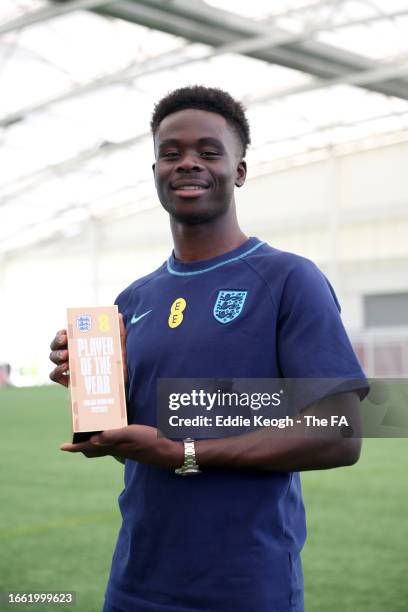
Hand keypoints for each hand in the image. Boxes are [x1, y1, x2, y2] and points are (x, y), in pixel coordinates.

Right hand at [49, 313, 127, 386]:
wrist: (119, 385)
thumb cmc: (117, 364)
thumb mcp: (119, 347)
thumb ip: (120, 332)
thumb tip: (118, 315)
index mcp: (79, 343)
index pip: (64, 335)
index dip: (62, 332)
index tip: (66, 332)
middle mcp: (71, 354)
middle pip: (55, 345)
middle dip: (57, 341)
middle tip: (65, 340)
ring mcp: (68, 368)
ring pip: (53, 357)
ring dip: (56, 354)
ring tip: (67, 355)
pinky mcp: (68, 381)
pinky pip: (54, 375)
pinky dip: (56, 370)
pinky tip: (65, 368)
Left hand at [60, 425, 182, 467]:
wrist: (167, 452)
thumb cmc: (150, 442)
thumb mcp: (131, 435)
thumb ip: (113, 436)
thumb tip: (93, 439)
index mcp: (112, 446)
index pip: (89, 447)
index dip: (75, 447)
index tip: (62, 447)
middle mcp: (115, 448)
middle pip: (93, 449)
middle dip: (82, 444)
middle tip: (76, 436)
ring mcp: (124, 448)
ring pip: (103, 446)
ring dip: (94, 439)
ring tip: (90, 430)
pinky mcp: (131, 446)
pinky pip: (113, 443)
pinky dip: (108, 436)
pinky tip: (113, 430)